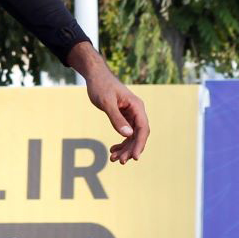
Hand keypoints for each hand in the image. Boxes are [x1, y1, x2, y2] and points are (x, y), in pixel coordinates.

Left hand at [67, 42, 149, 163]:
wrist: (95, 76)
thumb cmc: (101, 86)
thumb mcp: (106, 102)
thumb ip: (116, 118)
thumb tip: (128, 135)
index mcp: (136, 106)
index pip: (143, 128)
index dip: (140, 144)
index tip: (134, 157)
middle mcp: (137, 111)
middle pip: (139, 135)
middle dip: (130, 149)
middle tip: (120, 161)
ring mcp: (131, 115)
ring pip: (132, 136)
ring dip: (125, 148)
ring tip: (114, 159)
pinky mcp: (124, 117)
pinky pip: (126, 133)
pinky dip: (121, 142)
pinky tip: (113, 150)